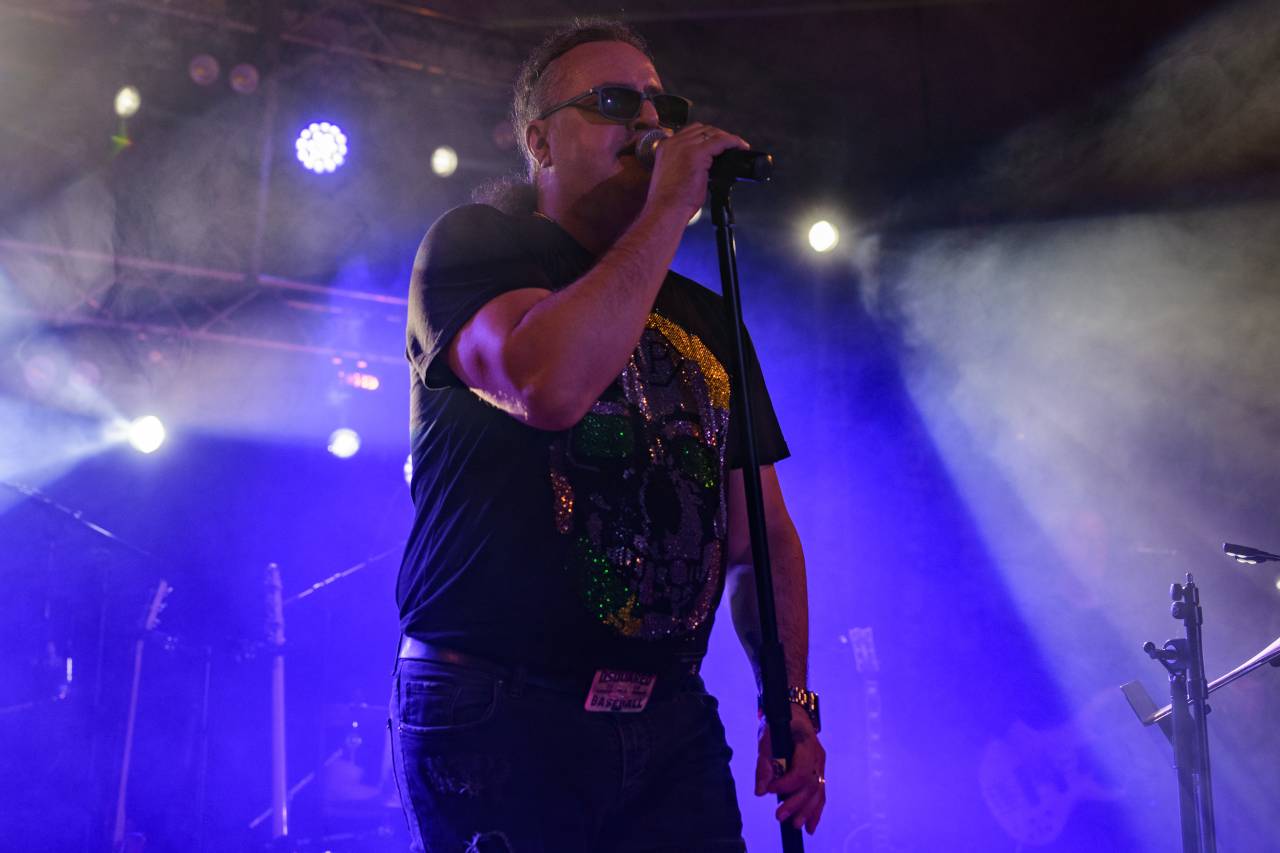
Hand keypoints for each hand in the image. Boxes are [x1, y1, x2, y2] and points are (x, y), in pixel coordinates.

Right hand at [644, 123, 748, 220]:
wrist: (665, 210)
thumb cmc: (669, 201)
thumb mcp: (674, 176)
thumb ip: (685, 164)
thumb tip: (707, 165)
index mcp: (665, 147)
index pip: (690, 132)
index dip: (707, 136)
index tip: (717, 145)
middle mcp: (673, 143)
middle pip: (702, 129)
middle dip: (718, 136)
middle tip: (730, 146)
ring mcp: (684, 147)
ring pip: (712, 133)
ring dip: (727, 138)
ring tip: (737, 147)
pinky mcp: (696, 154)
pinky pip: (721, 141)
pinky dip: (733, 142)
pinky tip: (740, 147)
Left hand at [755, 702, 826, 833]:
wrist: (794, 714)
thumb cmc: (778, 723)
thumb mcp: (766, 737)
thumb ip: (764, 764)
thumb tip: (761, 791)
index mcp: (806, 742)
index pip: (802, 770)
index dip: (786, 784)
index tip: (770, 789)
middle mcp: (818, 755)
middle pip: (811, 785)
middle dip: (796, 803)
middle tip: (779, 816)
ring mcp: (821, 764)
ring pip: (818, 792)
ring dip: (806, 811)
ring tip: (794, 825)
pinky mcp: (820, 772)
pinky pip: (821, 794)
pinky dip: (815, 811)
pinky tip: (810, 826)